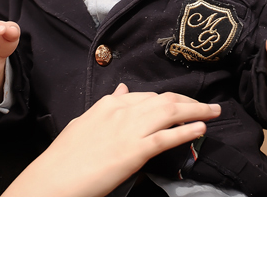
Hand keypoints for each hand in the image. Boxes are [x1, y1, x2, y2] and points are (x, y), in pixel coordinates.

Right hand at [1, 83, 220, 195]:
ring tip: (215, 112)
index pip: (148, 96)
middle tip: (209, 106)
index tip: (185, 102)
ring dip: (197, 111)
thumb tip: (124, 89)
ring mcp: (129, 131)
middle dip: (190, 101)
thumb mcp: (85, 122)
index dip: (172, 98)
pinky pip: (166, 137)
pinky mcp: (134, 152)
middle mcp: (122, 111)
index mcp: (109, 104)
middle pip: (165, 100)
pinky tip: (201, 129)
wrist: (52, 178)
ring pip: (170, 113)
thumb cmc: (64, 156)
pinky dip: (186, 131)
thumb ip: (108, 106)